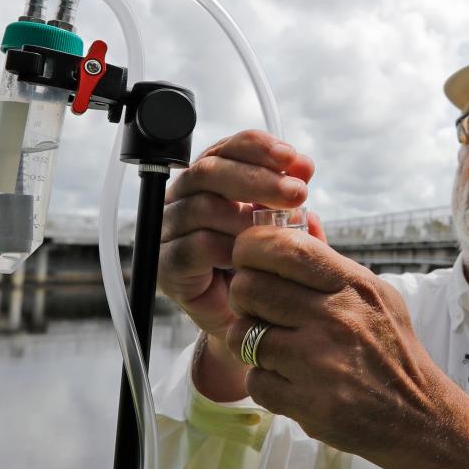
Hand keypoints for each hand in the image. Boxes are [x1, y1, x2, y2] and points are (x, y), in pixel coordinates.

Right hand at [159, 130, 319, 340]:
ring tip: (277, 231)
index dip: (257, 147)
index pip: (225, 148)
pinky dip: (227, 248)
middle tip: (296, 193)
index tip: (292, 158)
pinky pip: (193, 247)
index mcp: (208, 181)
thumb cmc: (262, 267)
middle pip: (208, 171)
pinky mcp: (166, 266)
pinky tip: (251, 257)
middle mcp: (182, 199)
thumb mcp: (283, 227)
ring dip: (245, 216)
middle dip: (257, 178)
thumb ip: (290, 199)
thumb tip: (303, 169)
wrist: (247, 321)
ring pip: (201, 207)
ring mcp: (169, 231)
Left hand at [223, 227, 457, 457]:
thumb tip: (301, 216)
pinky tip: (289, 381)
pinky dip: (265, 383)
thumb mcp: (375, 295)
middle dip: (244, 298)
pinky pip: (254, 381)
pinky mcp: (308, 403)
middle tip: (258, 309)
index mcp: (352, 285)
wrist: (418, 416)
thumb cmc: (390, 350)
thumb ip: (331, 260)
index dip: (251, 248)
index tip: (249, 259)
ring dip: (249, 342)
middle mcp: (336, 318)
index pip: (283, 246)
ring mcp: (320, 362)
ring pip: (242, 335)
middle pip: (248, 287)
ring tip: (273, 347)